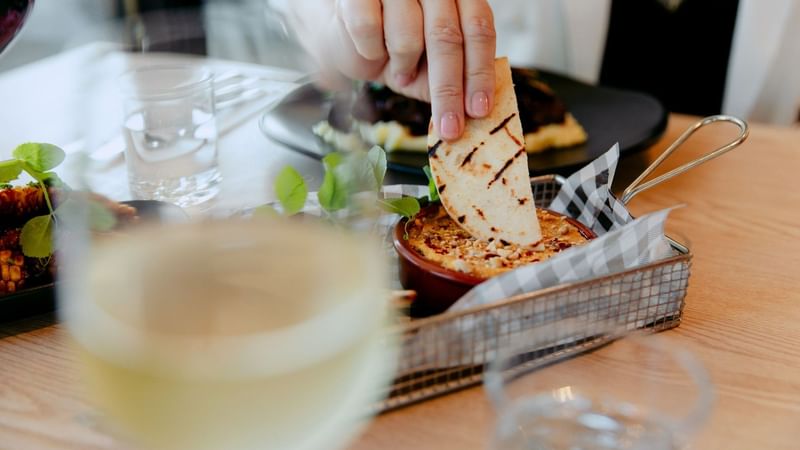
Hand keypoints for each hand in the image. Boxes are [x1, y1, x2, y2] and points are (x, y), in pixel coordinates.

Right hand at [293, 0, 496, 140]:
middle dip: (448, 90)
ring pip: (407, 35)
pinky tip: (373, 49)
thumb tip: (474, 112)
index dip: (480, 72)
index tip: (479, 110)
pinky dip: (370, 50)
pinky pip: (368, 28)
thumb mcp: (429, 68)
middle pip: (446, 37)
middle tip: (450, 128)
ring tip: (400, 71)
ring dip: (402, 65)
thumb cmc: (395, 47)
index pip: (478, 29)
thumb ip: (452, 80)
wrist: (345, 33)